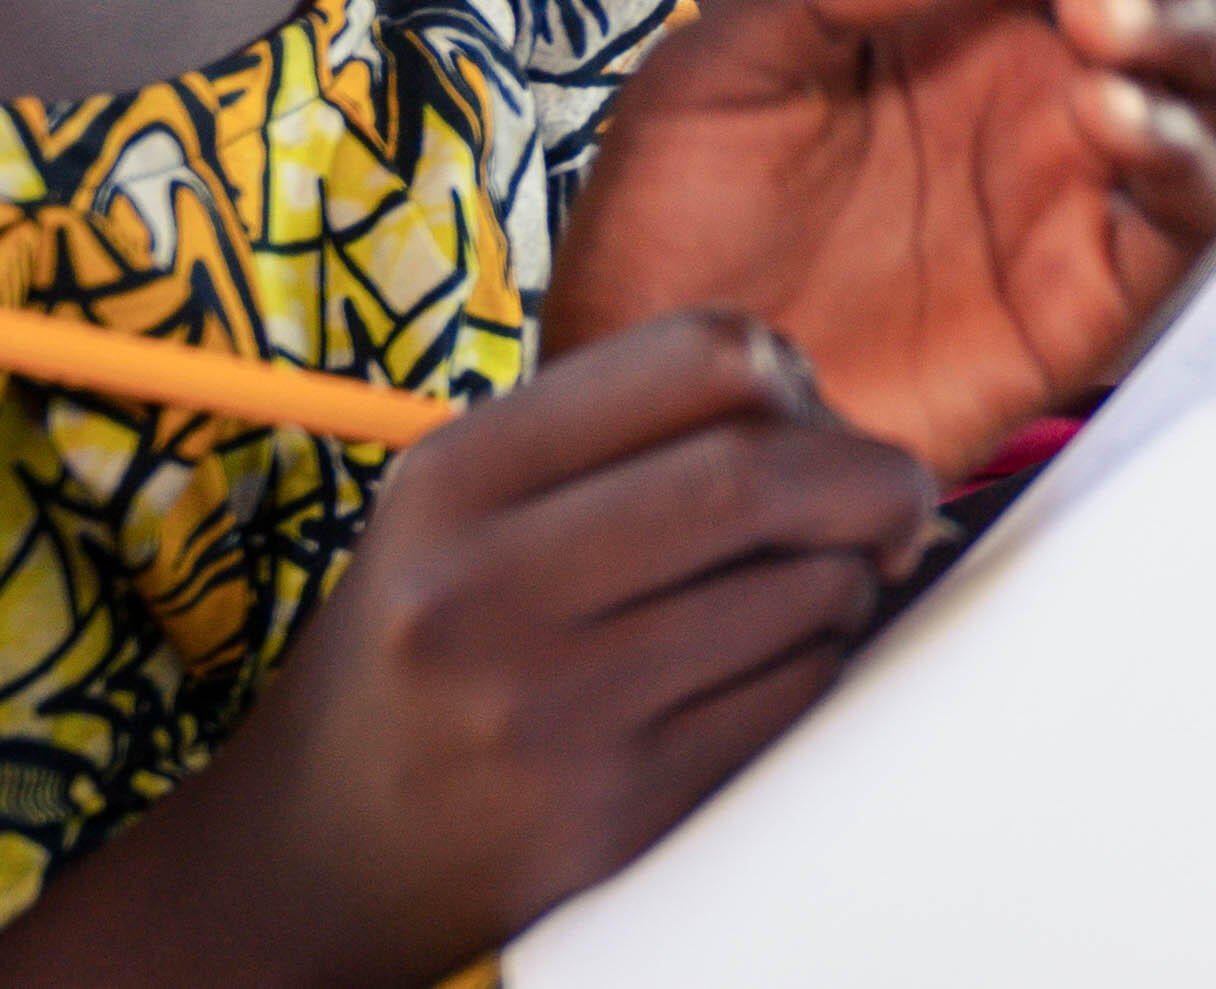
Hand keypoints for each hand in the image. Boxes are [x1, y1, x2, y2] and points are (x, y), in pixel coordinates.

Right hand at [0, 312, 928, 986]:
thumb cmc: (426, 648)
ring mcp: (549, 712)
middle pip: (761, 475)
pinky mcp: (611, 813)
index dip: (795, 380)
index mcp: (454, 478)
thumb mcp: (462, 510)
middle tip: (898, 501)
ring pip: (801, 593)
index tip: (815, 418)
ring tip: (812, 592)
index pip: (697, 358)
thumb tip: (823, 402)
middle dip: (871, 479)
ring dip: (849, 581)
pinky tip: (775, 667)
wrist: (316, 856)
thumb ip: (618, 436)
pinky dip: (819, 665)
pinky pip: (790, 699)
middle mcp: (484, 589)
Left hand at [555, 0, 1215, 479]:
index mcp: (970, 9)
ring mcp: (1079, 184)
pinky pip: (1193, 210)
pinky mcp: (1092, 293)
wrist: (652, 395)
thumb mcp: (717, 71)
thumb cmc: (674, 226)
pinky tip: (1107, 117)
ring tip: (1096, 17)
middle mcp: (1047, 83)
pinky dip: (1183, 150)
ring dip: (1193, 22)